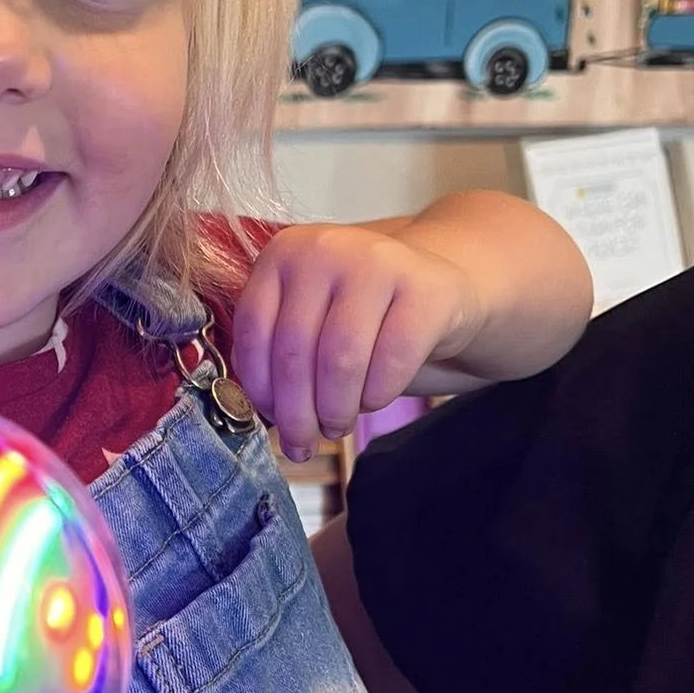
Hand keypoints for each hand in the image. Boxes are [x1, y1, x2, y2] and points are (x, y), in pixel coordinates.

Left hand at [231, 224, 478, 460]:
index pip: (253, 328)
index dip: (258, 386)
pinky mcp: (426, 289)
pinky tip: (373, 401)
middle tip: (303, 445)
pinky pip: (391, 361)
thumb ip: (279, 348)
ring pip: (340, 360)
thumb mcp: (311, 317)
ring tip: (337, 426)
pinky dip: (377, 396)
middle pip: (295, 350)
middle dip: (296, 413)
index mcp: (284, 252)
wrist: (440, 290)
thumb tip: (266, 411)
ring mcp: (378, 263)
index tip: (271, 420)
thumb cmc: (361, 316)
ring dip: (335, 409)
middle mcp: (325, 248)